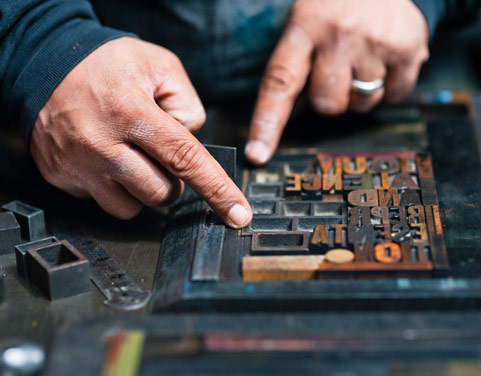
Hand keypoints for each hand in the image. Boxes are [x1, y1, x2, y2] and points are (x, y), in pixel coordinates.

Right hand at [32, 37, 251, 227]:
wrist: (42, 63)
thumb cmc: (106, 64)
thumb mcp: (160, 66)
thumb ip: (188, 105)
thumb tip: (192, 142)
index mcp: (132, 113)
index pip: (185, 159)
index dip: (217, 190)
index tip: (239, 216)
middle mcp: (102, 145)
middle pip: (161, 193)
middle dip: (172, 180)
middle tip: (158, 152)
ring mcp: (78, 166)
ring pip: (132, 207)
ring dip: (142, 188)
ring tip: (130, 155)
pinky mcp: (61, 178)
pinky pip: (102, 201)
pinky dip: (113, 187)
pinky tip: (105, 159)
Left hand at [245, 0, 428, 163]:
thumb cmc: (336, 4)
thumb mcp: (306, 22)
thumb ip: (296, 66)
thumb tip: (292, 115)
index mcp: (304, 28)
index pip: (279, 82)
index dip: (267, 122)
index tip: (257, 154)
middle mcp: (338, 34)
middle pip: (327, 105)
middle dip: (330, 98)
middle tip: (337, 70)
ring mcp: (374, 42)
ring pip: (361, 104)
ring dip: (361, 92)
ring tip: (364, 58)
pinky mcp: (408, 48)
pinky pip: (394, 96)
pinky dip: (391, 86)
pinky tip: (387, 59)